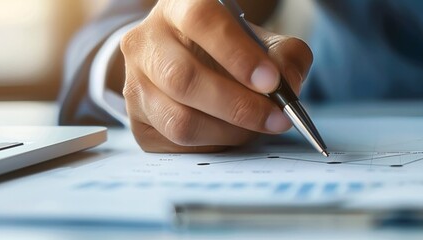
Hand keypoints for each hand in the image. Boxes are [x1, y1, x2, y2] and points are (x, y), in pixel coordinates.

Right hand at [120, 0, 312, 151]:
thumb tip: (288, 86)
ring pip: (179, 120)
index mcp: (178, 8)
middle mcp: (146, 43)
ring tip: (258, 127)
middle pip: (184, 79)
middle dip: (239, 105)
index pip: (201, 21)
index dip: (237, 53)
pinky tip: (232, 134)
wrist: (191, 66)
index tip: (271, 81)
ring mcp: (134, 84)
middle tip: (277, 118)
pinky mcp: (137, 122)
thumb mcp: (262, 42)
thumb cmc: (230, 51)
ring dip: (229, 132)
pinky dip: (214, 146)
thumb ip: (286, 56)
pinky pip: (176, 144)